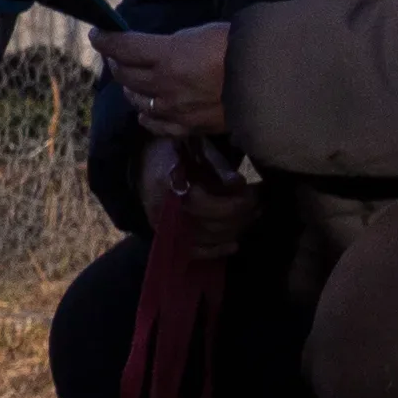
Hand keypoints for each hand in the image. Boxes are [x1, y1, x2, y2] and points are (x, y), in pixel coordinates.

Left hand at [101, 20, 230, 141]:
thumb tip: (158, 51)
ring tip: (131, 81)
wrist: (270, 81)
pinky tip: (145, 112)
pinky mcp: (188, 127)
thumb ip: (172, 45)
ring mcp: (174, 109)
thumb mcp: (200, 34)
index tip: (97, 35)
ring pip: (137, 100)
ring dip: (131, 88)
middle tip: (117, 55)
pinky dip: (147, 116)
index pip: (123, 47)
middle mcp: (164, 84)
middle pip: (126, 75)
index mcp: (167, 55)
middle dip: (117, 62)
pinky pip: (157, 124)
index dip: (106, 40)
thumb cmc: (239, 48)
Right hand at [140, 136, 257, 250]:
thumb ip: (215, 163)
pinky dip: (216, 250)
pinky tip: (234, 244)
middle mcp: (164, 212)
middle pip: (212, 225)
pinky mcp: (167, 237)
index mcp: (168, 186)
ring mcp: (165, 227)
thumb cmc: (170, 150)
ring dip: (235, 230)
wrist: (139, 164)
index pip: (208, 205)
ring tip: (252, 216)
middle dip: (241, 216)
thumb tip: (238, 183)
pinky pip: (195, 252)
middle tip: (258, 204)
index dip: (236, 203)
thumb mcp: (192, 145)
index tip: (253, 191)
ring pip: (208, 239)